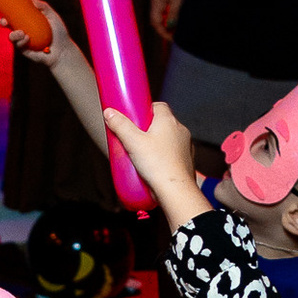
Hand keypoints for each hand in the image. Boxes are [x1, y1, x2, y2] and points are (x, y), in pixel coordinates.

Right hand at [7, 2, 66, 68]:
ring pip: (11, 36)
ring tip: (22, 33)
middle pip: (8, 26)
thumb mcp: (53, 17)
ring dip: (13, 34)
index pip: (15, 16)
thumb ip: (44, 7)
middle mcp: (23, 31)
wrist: (63, 51)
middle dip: (3, 22)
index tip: (5, 9)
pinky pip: (18, 45)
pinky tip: (27, 38)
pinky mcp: (24, 50)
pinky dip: (21, 41)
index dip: (8, 12)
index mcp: (28, 22)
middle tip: (4, 22)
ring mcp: (23, 41)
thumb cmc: (59, 33)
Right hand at [104, 98, 203, 225]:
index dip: (145, 110)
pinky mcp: (187, 161)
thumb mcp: (132, 142)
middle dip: (147, 129)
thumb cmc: (157, 165)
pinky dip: (163, 156)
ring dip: (156, 143)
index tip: (133, 117)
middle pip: (161, 123)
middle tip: (133, 138)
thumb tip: (109, 112)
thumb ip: (120, 125)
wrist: (175, 190)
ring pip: (168, 138)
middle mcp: (180, 130)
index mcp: (168, 121)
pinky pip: (173, 153)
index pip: (158, 106)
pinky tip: (152, 165)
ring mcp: (186, 146)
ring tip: (141, 154)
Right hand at [148, 0, 192, 37]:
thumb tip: (171, 26)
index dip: (164, 32)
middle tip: (180, 36)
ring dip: (172, 21)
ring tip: (183, 27)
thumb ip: (175, 11)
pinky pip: (169, 6)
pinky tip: (184, 14)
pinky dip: (175, 13)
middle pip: (159, 19)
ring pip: (165, 13)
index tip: (175, 39)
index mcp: (156, 1)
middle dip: (168, 29)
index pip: (156, 22)